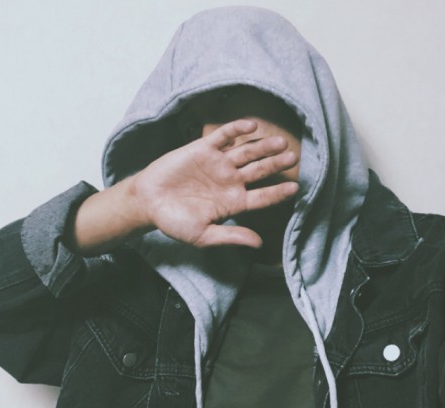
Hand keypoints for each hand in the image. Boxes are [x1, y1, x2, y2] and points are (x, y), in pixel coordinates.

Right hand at [130, 118, 298, 247]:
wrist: (149, 203)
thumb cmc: (175, 222)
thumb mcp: (203, 236)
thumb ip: (230, 237)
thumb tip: (258, 244)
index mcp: (234, 203)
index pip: (262, 197)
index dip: (278, 193)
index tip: (295, 188)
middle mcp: (231, 181)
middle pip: (260, 171)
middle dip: (276, 164)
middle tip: (293, 157)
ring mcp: (219, 164)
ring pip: (247, 152)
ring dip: (263, 147)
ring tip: (280, 141)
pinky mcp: (203, 149)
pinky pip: (224, 136)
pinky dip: (237, 129)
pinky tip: (252, 126)